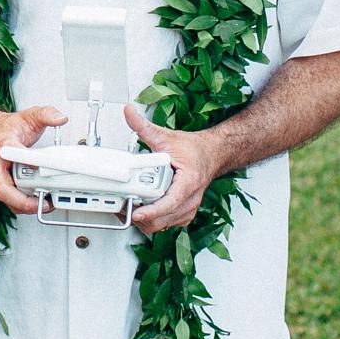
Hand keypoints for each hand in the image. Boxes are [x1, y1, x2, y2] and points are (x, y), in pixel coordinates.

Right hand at [0, 105, 67, 214]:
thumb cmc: (6, 130)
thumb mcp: (28, 116)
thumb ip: (46, 114)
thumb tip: (60, 117)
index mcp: (3, 144)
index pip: (11, 151)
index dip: (24, 159)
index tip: (37, 165)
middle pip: (3, 187)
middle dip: (22, 199)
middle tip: (42, 200)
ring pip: (6, 198)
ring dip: (25, 206)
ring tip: (46, 205)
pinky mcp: (1, 186)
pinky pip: (10, 201)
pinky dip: (25, 206)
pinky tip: (40, 204)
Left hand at [122, 105, 228, 231]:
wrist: (213, 154)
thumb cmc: (195, 150)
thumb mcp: (167, 136)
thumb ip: (144, 127)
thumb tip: (129, 113)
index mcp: (188, 182)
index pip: (170, 202)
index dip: (152, 211)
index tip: (137, 213)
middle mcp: (190, 199)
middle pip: (164, 219)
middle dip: (143, 216)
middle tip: (126, 206)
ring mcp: (188, 208)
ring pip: (165, 225)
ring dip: (147, 220)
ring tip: (132, 208)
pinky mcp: (184, 213)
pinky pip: (168, 224)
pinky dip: (155, 220)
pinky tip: (145, 211)